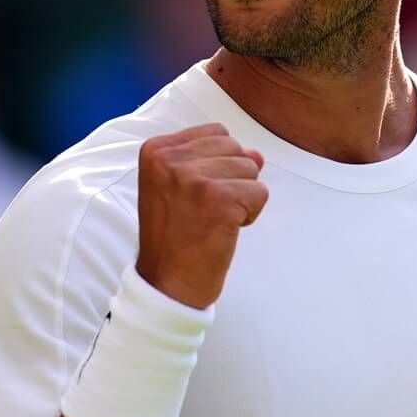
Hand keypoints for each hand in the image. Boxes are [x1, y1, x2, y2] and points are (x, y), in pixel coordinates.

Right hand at [135, 123, 267, 308]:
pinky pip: (260, 192)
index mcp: (156, 150)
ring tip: (213, 219)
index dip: (218, 165)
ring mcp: (195, 178)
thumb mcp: (181, 188)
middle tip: (205, 211)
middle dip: (232, 180)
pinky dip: (250, 214)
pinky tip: (224, 229)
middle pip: (235, 149)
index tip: (195, 195)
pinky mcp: (219, 199)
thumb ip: (215, 161)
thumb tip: (256, 154)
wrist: (167, 283)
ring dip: (242, 198)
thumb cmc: (174, 238)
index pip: (216, 134)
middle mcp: (171, 159)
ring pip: (251, 169)